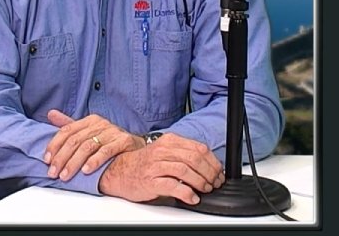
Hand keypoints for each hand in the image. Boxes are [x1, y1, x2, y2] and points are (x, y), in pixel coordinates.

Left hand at [44, 110, 144, 181]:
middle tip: (53, 173)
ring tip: (66, 176)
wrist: (134, 148)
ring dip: (74, 163)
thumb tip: (51, 114)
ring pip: (88, 146)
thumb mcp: (88, 132)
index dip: (54, 146)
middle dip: (61, 158)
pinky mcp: (124, 141)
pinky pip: (106, 151)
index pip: (67, 131)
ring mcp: (113, 132)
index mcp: (90, 120)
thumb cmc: (108, 142)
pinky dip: (95, 161)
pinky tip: (86, 170)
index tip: (47, 160)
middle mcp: (101, 124)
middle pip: (75, 140)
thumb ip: (69, 125)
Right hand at [98, 132, 224, 204]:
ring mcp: (156, 165)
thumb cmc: (145, 163)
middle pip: (195, 159)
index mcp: (170, 141)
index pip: (199, 148)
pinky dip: (186, 193)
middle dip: (209, 172)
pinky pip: (173, 186)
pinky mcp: (150, 181)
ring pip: (185, 170)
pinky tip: (192, 197)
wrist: (119, 171)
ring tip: (206, 189)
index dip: (212, 161)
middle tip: (215, 182)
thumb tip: (208, 164)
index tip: (218, 172)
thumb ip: (184, 154)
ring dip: (200, 182)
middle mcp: (163, 151)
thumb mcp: (165, 151)